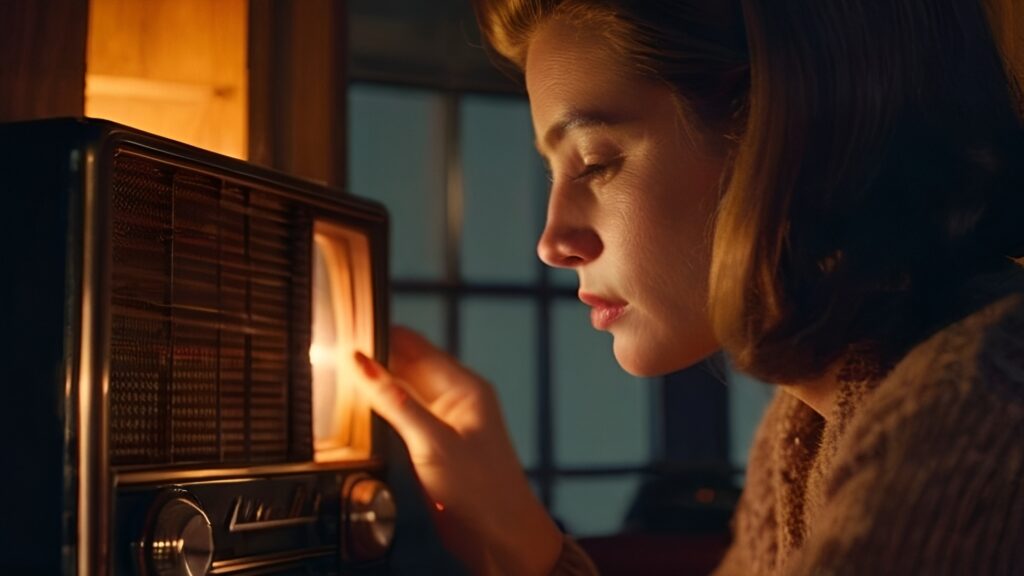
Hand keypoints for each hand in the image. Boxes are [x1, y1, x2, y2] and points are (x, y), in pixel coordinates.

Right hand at [352, 326, 562, 575]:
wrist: (499, 537)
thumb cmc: (482, 490)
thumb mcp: (431, 441)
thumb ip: (394, 401)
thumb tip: (361, 364)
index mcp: (465, 387)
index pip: (417, 346)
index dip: (383, 337)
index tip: (348, 332)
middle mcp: (456, 401)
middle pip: (408, 367)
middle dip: (375, 362)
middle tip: (335, 357)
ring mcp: (445, 424)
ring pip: (403, 393)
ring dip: (376, 387)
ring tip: (340, 379)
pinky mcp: (434, 448)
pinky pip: (404, 418)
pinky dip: (383, 412)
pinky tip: (361, 411)